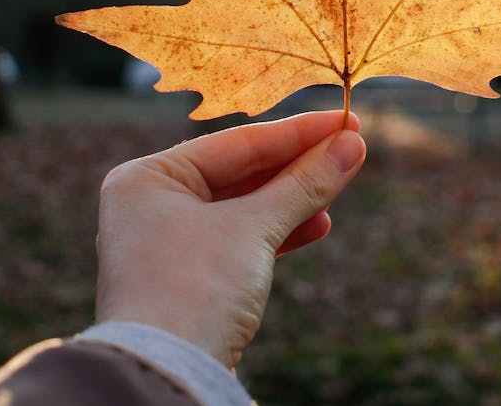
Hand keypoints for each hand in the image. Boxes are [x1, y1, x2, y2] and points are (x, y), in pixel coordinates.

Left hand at [94, 110, 365, 367]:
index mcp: (148, 178)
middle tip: (351, 146)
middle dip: (299, 164)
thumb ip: (303, 184)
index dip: (297, 132)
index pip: (236, 143)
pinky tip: (319, 224)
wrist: (163, 382)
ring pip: (244, 207)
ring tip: (341, 181)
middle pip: (241, 172)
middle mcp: (151, 204)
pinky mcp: (188, 278)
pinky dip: (278, 232)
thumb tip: (353, 146)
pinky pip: (240, 239)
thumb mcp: (252, 229)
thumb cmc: (192, 292)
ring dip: (294, 198)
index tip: (344, 120)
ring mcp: (168, 243)